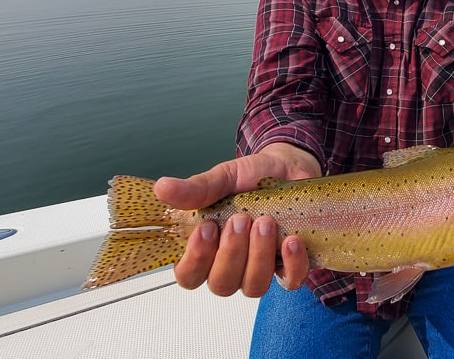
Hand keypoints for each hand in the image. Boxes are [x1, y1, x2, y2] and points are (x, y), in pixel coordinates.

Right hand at [153, 142, 319, 296]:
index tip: (206, 229)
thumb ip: (196, 189)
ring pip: (254, 286)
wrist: (288, 167)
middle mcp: (231, 266)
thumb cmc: (250, 178)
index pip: (188, 275)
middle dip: (231, 254)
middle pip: (221, 284)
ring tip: (267, 222)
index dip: (194, 260)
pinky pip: (291, 280)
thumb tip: (162, 188)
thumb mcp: (222, 179)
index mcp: (207, 248)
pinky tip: (291, 240)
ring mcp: (261, 269)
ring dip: (259, 257)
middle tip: (241, 219)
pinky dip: (292, 263)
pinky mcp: (291, 266)